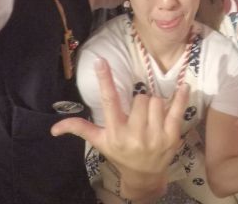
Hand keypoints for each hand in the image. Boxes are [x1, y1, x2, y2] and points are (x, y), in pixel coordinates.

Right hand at [51, 58, 188, 176]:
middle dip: (139, 100)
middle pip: (140, 98)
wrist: (144, 177)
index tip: (101, 61)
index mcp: (115, 133)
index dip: (105, 80)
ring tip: (151, 116)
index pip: (109, 101)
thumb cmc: (120, 154)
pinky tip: (183, 86)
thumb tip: (53, 128)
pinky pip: (177, 110)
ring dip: (154, 103)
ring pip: (156, 101)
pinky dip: (180, 97)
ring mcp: (155, 136)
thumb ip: (80, 129)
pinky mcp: (172, 137)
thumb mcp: (100, 142)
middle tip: (138, 112)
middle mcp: (134, 135)